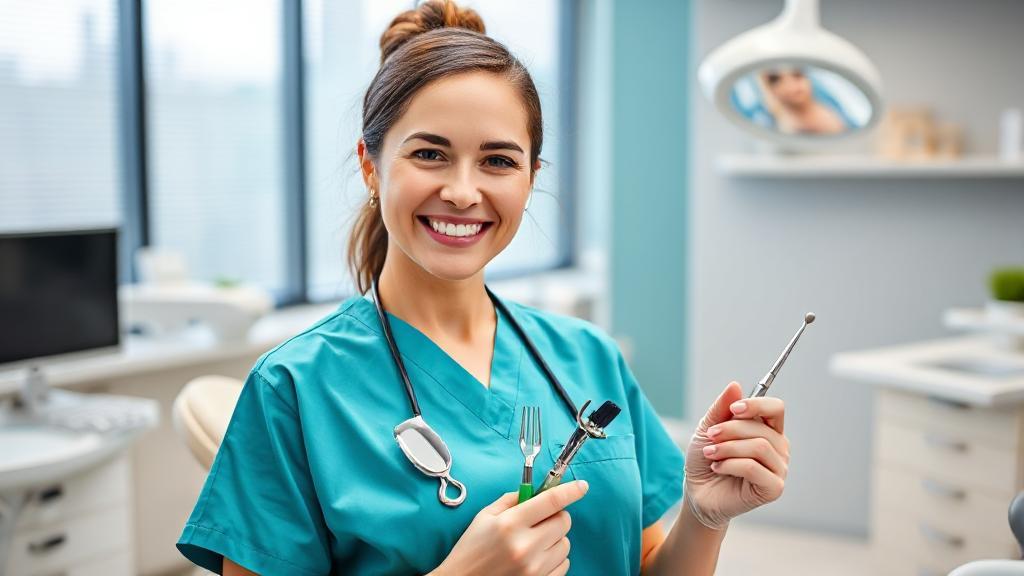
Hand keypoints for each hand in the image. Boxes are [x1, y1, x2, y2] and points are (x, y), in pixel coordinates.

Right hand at [431, 480, 588, 575]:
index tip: (582, 486)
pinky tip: (536, 559)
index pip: (551, 501)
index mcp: (510, 524)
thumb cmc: (470, 551)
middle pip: (563, 522)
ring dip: (554, 539)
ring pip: (565, 544)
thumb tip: (537, 491)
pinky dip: (554, 559)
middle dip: (555, 517)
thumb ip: (512, 500)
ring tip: (533, 543)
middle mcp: (526, 547)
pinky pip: (564, 565)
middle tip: (540, 520)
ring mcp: (535, 569)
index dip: (571, 490)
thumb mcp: (484, 517)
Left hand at [684, 382, 789, 529]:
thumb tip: (735, 386)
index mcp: (768, 429)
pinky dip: (730, 465)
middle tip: (710, 437)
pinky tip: (718, 468)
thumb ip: (721, 408)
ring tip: (711, 454)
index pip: (775, 408)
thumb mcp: (708, 428)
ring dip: (728, 448)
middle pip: (762, 428)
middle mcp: (778, 448)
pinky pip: (754, 468)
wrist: (698, 492)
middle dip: (730, 430)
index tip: (732, 409)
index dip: (756, 405)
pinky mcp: (773, 488)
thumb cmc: (706, 460)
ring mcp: (779, 468)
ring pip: (759, 447)